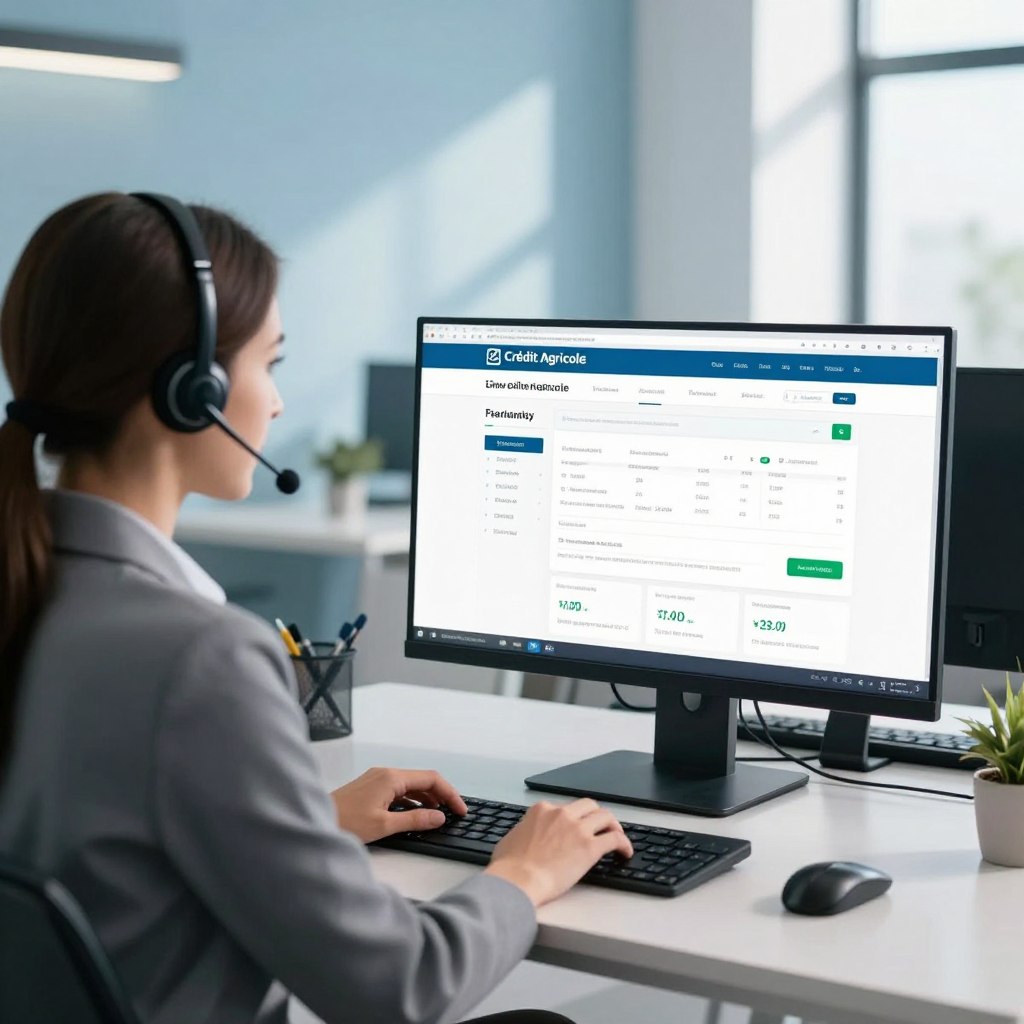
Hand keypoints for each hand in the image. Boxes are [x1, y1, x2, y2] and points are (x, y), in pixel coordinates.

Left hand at [330, 767, 467, 843]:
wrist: (314, 820)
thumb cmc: (344, 823)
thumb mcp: (384, 825)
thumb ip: (415, 820)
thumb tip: (439, 817)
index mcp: (391, 778)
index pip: (431, 778)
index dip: (450, 793)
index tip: (461, 810)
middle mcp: (385, 773)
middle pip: (422, 779)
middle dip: (441, 795)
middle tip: (454, 814)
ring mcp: (376, 779)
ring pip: (410, 785)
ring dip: (427, 798)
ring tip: (438, 816)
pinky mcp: (370, 788)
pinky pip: (398, 790)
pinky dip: (411, 800)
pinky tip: (415, 814)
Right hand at [484, 798, 632, 906]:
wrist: (518, 880)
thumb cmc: (510, 867)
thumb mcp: (511, 839)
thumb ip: (523, 832)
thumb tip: (525, 837)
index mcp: (542, 810)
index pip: (565, 807)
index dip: (574, 818)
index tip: (577, 827)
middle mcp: (562, 814)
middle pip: (589, 806)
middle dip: (596, 816)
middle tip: (601, 827)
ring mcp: (577, 829)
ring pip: (605, 817)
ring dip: (613, 825)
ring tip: (617, 836)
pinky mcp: (590, 847)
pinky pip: (615, 839)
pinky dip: (624, 844)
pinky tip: (625, 852)